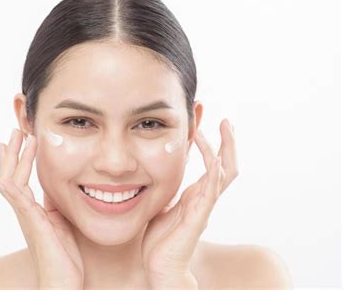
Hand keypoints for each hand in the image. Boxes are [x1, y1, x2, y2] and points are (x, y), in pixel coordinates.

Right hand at [0, 128, 83, 288]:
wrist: (62, 282)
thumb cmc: (64, 258)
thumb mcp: (62, 224)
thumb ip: (56, 207)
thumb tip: (57, 191)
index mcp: (32, 211)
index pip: (20, 180)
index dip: (18, 161)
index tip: (19, 142)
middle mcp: (25, 212)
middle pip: (10, 176)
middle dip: (13, 153)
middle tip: (14, 131)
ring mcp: (26, 216)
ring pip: (11, 181)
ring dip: (14, 158)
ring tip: (18, 137)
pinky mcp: (32, 221)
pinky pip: (17, 196)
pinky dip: (14, 178)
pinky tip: (13, 163)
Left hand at [142, 119, 238, 288]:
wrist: (159, 265)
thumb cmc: (160, 238)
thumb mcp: (161, 203)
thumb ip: (166, 188)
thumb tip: (159, 170)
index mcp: (196, 194)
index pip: (212, 164)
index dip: (212, 145)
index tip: (205, 125)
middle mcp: (204, 198)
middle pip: (226, 165)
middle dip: (228, 143)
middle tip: (227, 121)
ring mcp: (204, 206)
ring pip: (224, 174)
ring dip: (225, 150)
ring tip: (225, 129)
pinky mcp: (198, 218)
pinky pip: (211, 193)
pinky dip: (215, 175)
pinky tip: (215, 160)